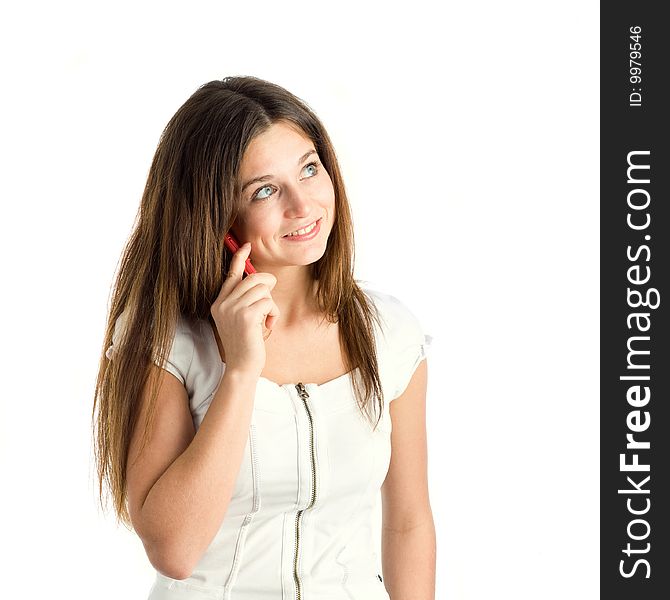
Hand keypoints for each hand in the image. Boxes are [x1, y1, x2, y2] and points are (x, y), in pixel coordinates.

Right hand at [210, 242, 279, 375]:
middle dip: (268, 286)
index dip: (239, 258)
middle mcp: (223, 303)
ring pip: (263, 289)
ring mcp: (232, 309)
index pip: (231, 274)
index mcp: (219, 303)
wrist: (241, 367)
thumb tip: (260, 280)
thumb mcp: (240, 319)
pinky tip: (268, 327)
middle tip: (269, 304)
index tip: (246, 245)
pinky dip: (273, 314)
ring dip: (271, 305)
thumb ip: (244, 300)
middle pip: (253, 278)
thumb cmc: (245, 344)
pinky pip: (268, 302)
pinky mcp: (246, 316)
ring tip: (266, 320)